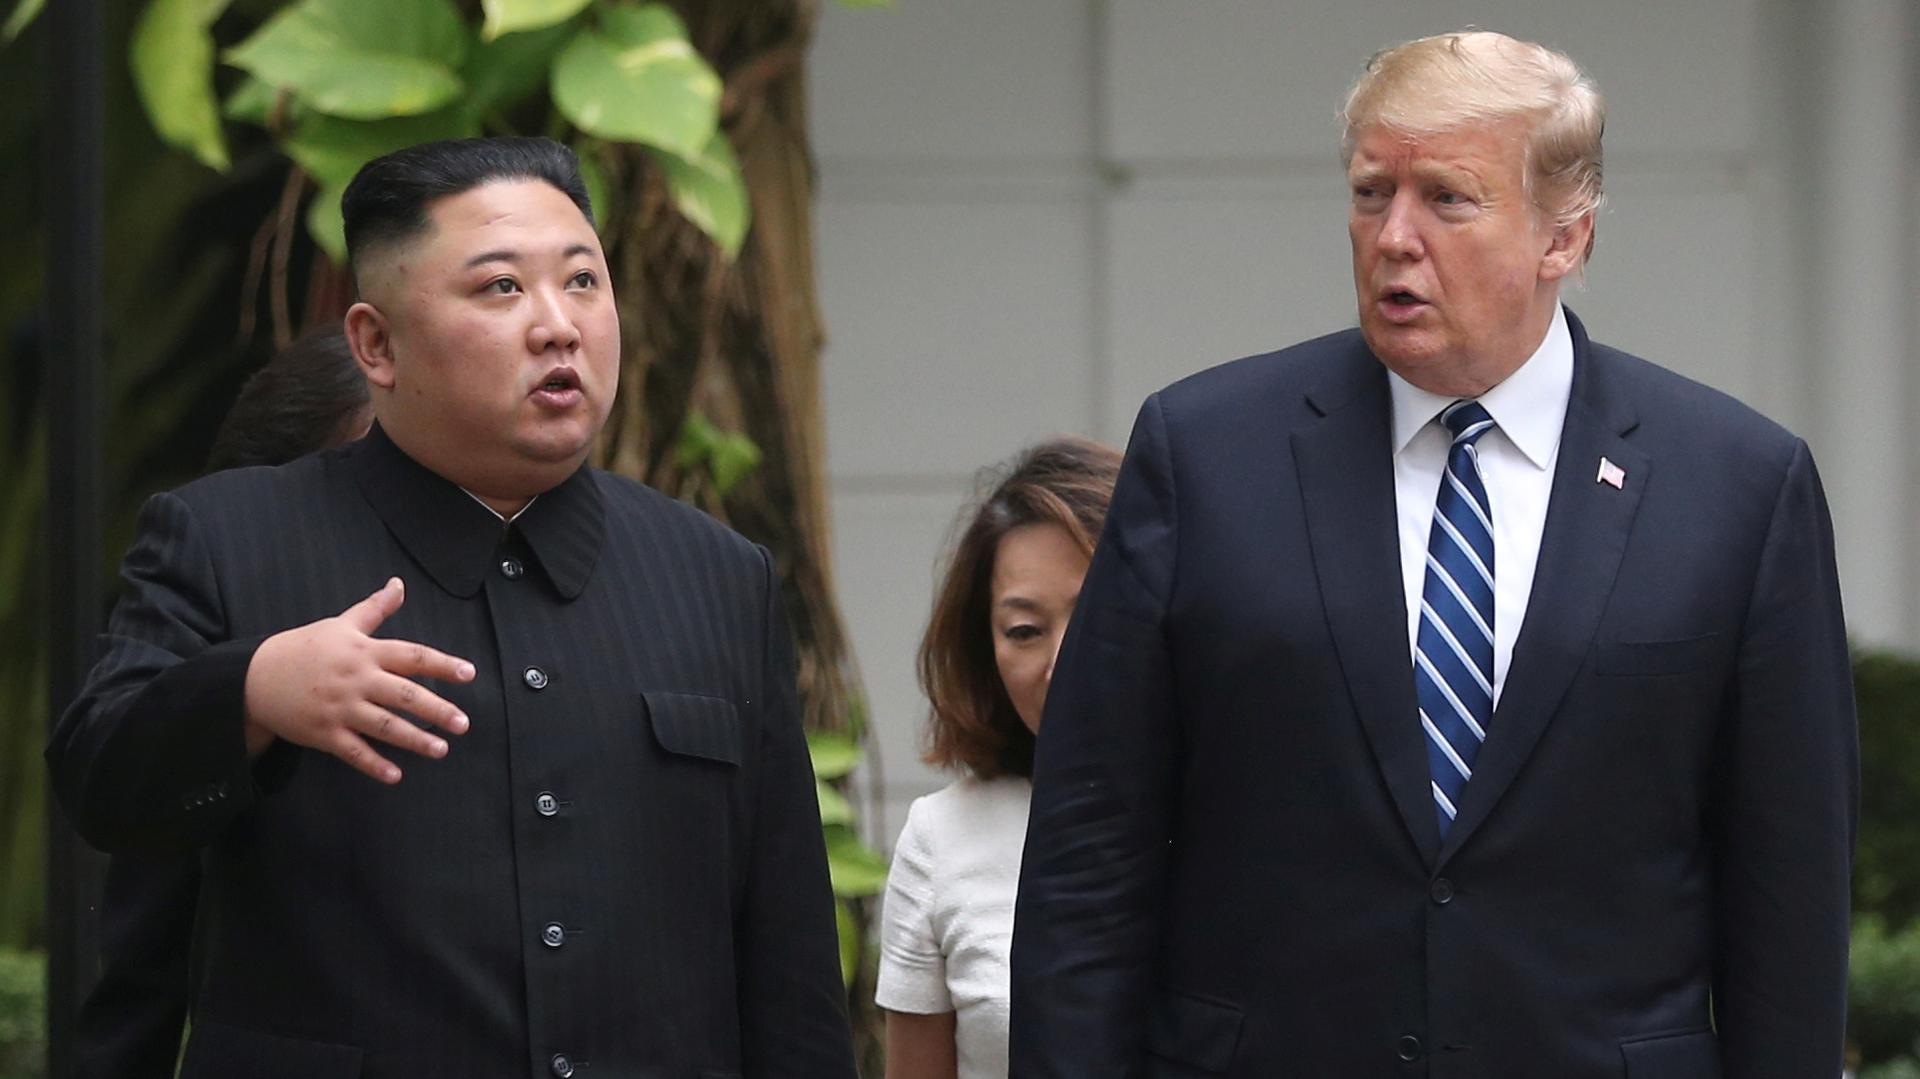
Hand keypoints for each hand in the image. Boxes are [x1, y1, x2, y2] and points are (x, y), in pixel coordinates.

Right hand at [242, 577, 475, 782]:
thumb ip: (375, 608)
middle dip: (436, 709)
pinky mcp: (323, 733)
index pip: (411, 656)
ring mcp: (340, 708)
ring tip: (442, 749)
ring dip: (415, 740)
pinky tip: (396, 776)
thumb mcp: (341, 624)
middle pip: (403, 695)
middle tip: (463, 723)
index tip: (469, 674)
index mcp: (364, 652)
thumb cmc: (305, 648)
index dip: (442, 664)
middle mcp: (356, 679)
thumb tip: (399, 584)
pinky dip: (374, 765)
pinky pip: (353, 752)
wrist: (255, 676)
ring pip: (384, 726)